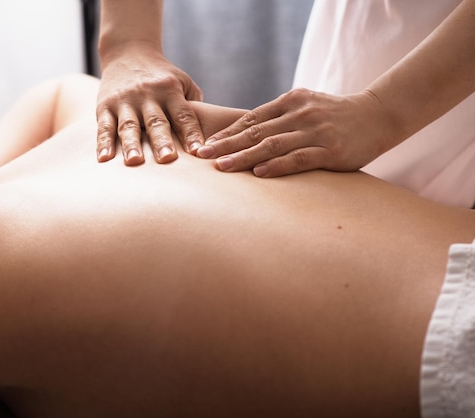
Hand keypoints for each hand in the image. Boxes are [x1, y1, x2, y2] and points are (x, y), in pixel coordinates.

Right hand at [96, 43, 203, 165]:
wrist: (128, 52)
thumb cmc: (162, 77)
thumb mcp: (182, 82)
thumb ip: (194, 106)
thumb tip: (208, 138)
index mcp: (170, 90)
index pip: (184, 115)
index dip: (191, 133)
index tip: (198, 152)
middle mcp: (148, 95)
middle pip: (156, 122)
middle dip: (162, 141)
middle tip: (168, 159)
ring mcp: (125, 101)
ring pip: (129, 126)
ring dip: (132, 144)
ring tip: (134, 162)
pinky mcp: (105, 106)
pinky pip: (104, 127)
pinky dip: (103, 143)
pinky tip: (104, 159)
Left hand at [196, 88, 393, 176]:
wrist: (378, 115)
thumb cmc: (335, 116)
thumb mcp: (306, 108)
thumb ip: (280, 118)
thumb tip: (247, 135)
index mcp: (290, 102)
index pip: (251, 118)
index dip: (227, 133)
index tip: (205, 145)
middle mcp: (299, 114)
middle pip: (256, 131)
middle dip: (227, 144)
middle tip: (203, 156)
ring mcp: (315, 131)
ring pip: (273, 144)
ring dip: (245, 156)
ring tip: (223, 167)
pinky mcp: (330, 149)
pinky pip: (299, 158)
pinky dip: (277, 166)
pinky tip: (259, 173)